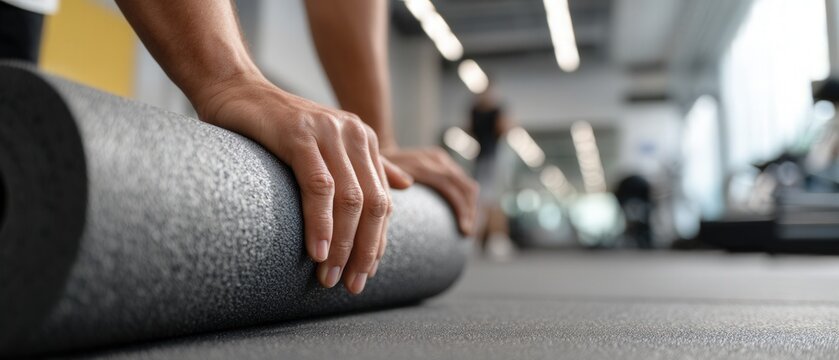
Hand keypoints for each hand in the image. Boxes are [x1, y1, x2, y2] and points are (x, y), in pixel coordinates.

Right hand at [193, 74, 411, 293]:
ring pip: (350, 199)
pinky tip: (317, 250)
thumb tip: (405, 186)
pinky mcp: (299, 134)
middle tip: (351, 284)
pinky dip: (321, 222)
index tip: (364, 274)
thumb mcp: (327, 144)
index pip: (382, 202)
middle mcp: (353, 134)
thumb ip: (367, 164)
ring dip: (342, 245)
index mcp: (363, 140)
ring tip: (329, 276)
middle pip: (373, 204)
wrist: (234, 89)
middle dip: (364, 250)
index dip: (376, 241)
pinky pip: (319, 187)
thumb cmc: (274, 125)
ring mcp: (328, 132)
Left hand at [382, 147, 478, 235]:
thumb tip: (408, 184)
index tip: (464, 231)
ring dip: (471, 207)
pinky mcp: (442, 162)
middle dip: (469, 211)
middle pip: (464, 186)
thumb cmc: (372, 170)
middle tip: (467, 233)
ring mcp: (440, 158)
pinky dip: (466, 200)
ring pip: (467, 184)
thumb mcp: (378, 173)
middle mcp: (434, 159)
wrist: (373, 148)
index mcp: (420, 164)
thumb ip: (389, 176)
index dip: (461, 208)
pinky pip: (462, 181)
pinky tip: (463, 216)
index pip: (451, 185)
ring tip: (467, 228)